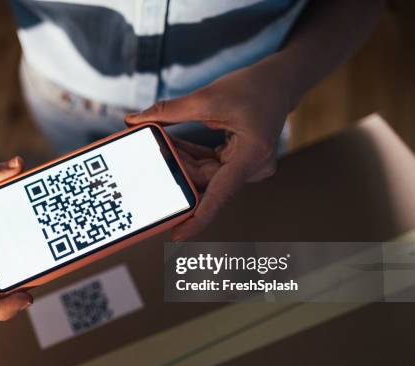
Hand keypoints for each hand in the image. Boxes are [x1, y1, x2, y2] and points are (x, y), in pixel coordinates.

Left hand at [125, 62, 291, 239]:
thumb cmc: (252, 87)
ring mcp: (246, 167)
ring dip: (181, 161)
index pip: (220, 195)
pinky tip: (171, 146)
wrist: (280, 81)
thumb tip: (135, 119)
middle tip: (149, 163)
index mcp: (251, 156)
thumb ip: (170, 111)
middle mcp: (251, 168)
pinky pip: (209, 166)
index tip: (176, 235)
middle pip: (206, 182)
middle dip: (177, 172)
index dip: (198, 218)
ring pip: (204, 174)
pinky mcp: (239, 162)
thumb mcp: (207, 97)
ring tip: (158, 146)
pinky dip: (190, 156)